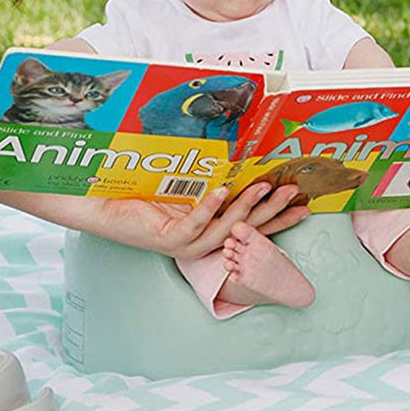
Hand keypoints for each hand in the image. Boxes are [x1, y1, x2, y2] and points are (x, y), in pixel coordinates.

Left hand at [96, 183, 309, 259]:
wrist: (106, 205)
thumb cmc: (147, 196)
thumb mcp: (190, 191)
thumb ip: (215, 187)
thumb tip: (242, 166)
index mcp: (213, 233)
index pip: (254, 228)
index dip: (280, 218)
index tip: (303, 206)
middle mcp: (204, 243)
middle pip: (248, 228)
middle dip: (273, 209)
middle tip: (292, 193)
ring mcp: (187, 244)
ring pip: (226, 229)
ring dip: (246, 206)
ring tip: (262, 187)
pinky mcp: (169, 239)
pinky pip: (195, 224)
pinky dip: (210, 207)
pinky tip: (221, 191)